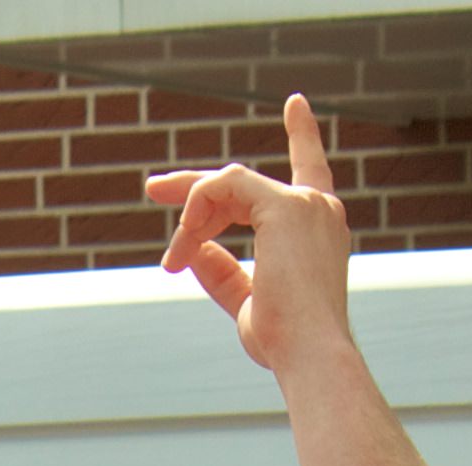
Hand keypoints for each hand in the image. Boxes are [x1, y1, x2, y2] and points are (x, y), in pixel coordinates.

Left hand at [147, 94, 354, 377]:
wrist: (309, 355)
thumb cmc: (285, 341)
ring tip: (172, 262)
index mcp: (318, 228)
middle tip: (152, 189)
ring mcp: (305, 202)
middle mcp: (318, 207)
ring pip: (228, 183)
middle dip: (193, 188)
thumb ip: (223, 273)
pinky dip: (196, 210)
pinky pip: (225, 185)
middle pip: (243, 182)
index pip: (310, 170)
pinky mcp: (285, 204)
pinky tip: (184, 245)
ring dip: (188, 220)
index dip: (303, 135)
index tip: (295, 103)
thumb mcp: (246, 303)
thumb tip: (193, 251)